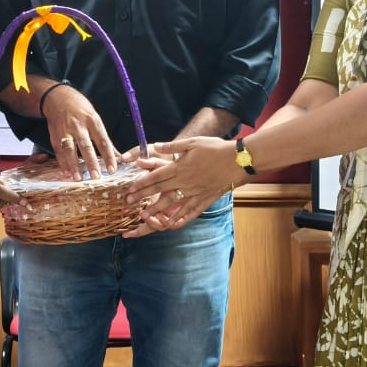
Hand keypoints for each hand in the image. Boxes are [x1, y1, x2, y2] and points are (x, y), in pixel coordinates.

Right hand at [41, 84, 119, 180]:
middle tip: (96, 177)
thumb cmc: (80, 109)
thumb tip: (119, 157)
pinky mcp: (55, 135)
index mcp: (93, 121)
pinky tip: (66, 172)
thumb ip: (105, 139)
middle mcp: (79, 125)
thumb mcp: (95, 119)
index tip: (112, 169)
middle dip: (91, 162)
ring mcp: (65, 130)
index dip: (108, 156)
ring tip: (78, 178)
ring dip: (74, 165)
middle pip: (86, 146)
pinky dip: (62, 162)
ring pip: (70, 149)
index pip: (103, 141)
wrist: (58, 97)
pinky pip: (59, 150)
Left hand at [122, 138, 237, 234]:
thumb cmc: (215, 149)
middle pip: (159, 191)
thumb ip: (173, 147)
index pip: (156, 177)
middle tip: (128, 203)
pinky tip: (171, 224)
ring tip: (143, 216)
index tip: (129, 189)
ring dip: (156, 210)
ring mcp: (195, 193)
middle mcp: (185, 182)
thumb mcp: (193, 142)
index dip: (141, 183)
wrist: (237, 161)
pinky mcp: (205, 199)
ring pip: (172, 204)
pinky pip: (190, 212)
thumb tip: (156, 147)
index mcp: (180, 168)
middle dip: (143, 197)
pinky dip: (180, 219)